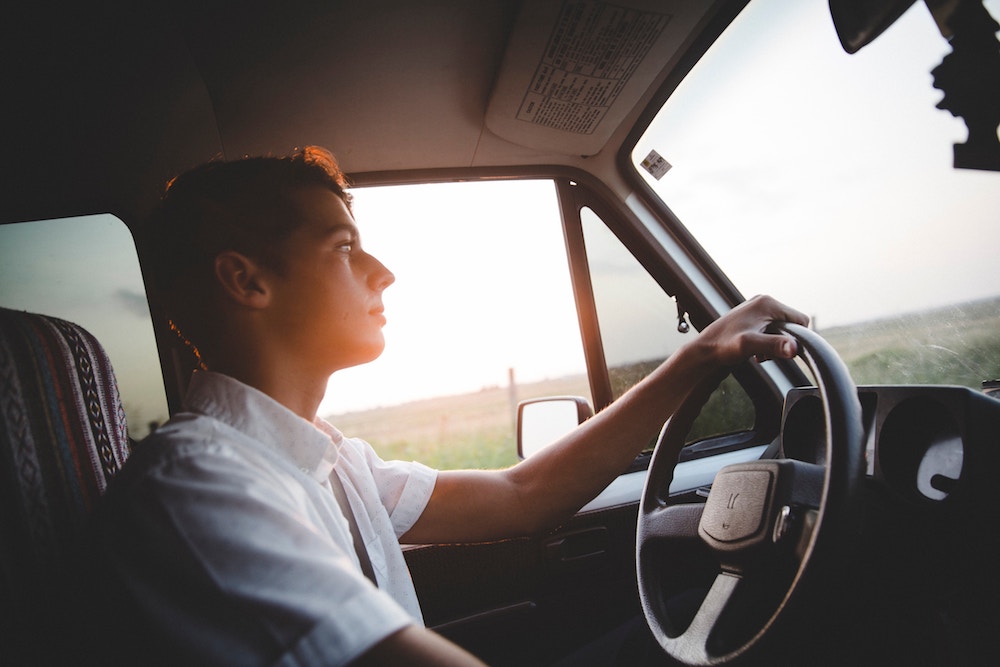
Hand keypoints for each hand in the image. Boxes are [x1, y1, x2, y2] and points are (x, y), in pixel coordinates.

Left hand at [695, 295, 809, 366]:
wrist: (705, 351)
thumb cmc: (723, 346)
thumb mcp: (750, 346)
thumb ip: (774, 345)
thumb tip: (794, 348)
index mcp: (767, 303)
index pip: (801, 319)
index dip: (796, 337)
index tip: (782, 350)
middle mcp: (763, 302)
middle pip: (791, 324)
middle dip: (783, 341)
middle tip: (766, 352)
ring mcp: (757, 311)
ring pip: (781, 330)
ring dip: (775, 344)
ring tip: (758, 352)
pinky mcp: (753, 320)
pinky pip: (771, 332)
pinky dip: (767, 343)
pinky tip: (755, 351)